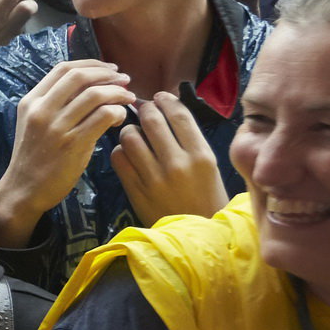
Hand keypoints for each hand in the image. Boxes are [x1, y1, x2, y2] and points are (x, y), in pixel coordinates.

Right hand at [0, 59, 134, 246]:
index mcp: (31, 101)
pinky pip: (104, 116)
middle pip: (80, 76)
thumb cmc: (34, 156)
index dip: (91, 64)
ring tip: (128, 98)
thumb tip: (89, 85)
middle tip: (124, 81)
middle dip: (108, 74)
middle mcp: (42, 110)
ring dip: (118, 93)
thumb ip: (54, 104)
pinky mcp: (73, 144)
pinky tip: (120, 119)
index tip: (109, 69)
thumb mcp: (34, 124)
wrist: (24, 190)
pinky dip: (117, 112)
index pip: (63, 68)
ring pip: (95, 95)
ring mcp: (56, 127)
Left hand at [109, 92, 227, 224]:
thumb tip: (169, 111)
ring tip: (133, 133)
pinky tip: (127, 153)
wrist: (196, 233)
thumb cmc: (206, 195)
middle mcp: (178, 163)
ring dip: (129, 130)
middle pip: (152, 121)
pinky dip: (120, 151)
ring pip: (130, 137)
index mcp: (201, 154)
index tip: (160, 97)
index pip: (180, 115)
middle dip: (145, 110)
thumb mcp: (209, 165)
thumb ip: (191, 140)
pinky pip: (119, 159)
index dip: (166, 100)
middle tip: (142, 109)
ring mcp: (154, 178)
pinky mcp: (136, 191)